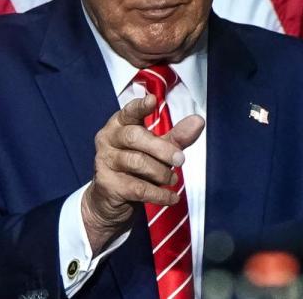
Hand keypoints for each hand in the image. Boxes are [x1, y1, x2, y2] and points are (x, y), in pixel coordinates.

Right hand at [81, 94, 204, 254]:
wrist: (110, 201)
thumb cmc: (135, 168)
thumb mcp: (157, 149)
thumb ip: (176, 136)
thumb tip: (198, 121)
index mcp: (119, 124)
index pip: (129, 111)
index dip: (140, 106)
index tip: (153, 100)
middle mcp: (108, 138)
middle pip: (134, 137)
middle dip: (161, 148)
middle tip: (181, 159)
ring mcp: (104, 161)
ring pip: (137, 162)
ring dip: (161, 173)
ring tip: (172, 179)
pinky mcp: (107, 184)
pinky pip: (138, 188)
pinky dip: (159, 194)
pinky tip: (171, 197)